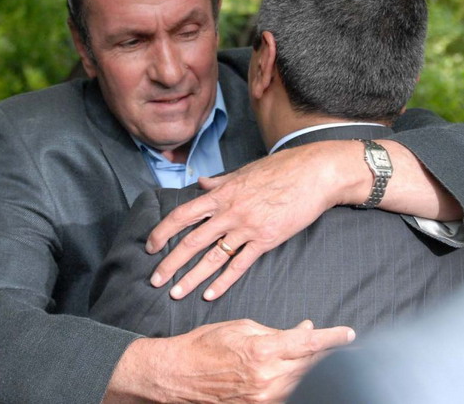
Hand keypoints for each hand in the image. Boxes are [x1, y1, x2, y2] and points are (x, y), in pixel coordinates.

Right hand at [104, 319, 354, 402]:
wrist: (178, 375)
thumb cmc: (205, 345)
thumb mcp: (242, 327)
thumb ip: (277, 331)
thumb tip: (305, 330)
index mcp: (263, 351)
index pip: (309, 344)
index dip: (333, 338)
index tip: (349, 333)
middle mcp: (267, 378)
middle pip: (311, 366)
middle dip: (327, 355)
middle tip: (338, 347)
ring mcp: (263, 398)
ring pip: (302, 383)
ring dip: (314, 370)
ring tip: (321, 360)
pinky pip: (286, 395)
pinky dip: (296, 383)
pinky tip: (299, 375)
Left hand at [146, 141, 349, 300]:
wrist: (313, 174)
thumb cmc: (280, 169)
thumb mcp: (244, 172)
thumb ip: (220, 181)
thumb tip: (202, 183)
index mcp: (222, 194)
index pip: (183, 215)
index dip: (163, 232)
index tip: (150, 246)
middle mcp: (230, 212)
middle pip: (192, 241)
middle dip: (170, 263)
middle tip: (155, 280)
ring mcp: (248, 227)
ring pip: (213, 258)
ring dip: (191, 278)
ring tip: (175, 294)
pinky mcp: (267, 240)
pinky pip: (240, 265)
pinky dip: (223, 282)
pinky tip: (209, 295)